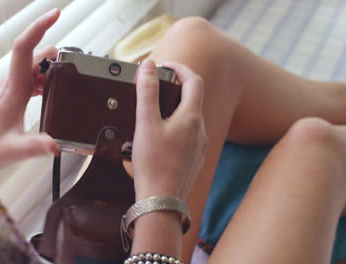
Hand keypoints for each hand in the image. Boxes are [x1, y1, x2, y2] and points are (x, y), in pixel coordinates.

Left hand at [0, 9, 60, 171]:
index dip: (39, 28)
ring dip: (49, 65)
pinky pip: (29, 78)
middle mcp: (11, 85)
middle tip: (73, 61)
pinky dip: (43, 77)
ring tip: (66, 76)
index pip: (24, 49)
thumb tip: (57, 145)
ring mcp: (10, 90)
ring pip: (31, 65)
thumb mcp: (14, 149)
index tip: (55, 15)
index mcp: (13, 91)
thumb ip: (37, 146)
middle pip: (32, 54)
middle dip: (53, 50)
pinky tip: (50, 90)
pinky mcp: (10, 97)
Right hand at [132, 60, 206, 200]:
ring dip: (175, 109)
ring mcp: (198, 146)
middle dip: (175, 88)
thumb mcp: (145, 123)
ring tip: (153, 114)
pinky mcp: (194, 159)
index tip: (165, 66)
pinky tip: (159, 138)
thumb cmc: (153, 164)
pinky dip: (175, 128)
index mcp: (191, 117)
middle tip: (156, 87)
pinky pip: (188, 136)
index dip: (180, 68)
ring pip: (190, 118)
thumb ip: (147, 92)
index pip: (193, 80)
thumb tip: (149, 66)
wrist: (161, 201)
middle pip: (192, 99)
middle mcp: (200, 130)